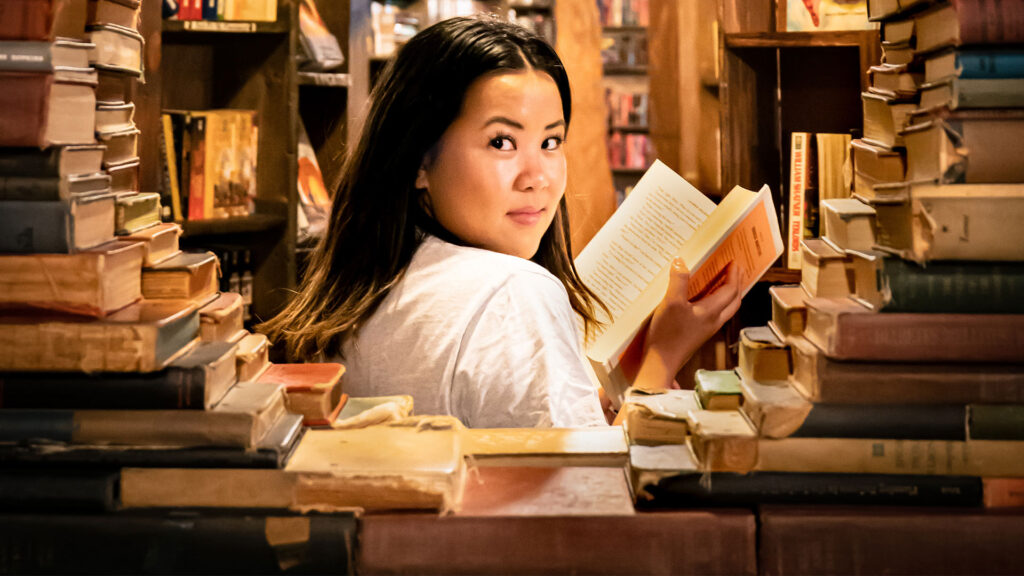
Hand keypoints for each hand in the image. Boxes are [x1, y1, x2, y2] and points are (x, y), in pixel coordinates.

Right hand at [634, 260, 743, 390]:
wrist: (660, 363)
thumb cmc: (667, 335)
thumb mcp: (671, 303)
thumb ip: (678, 281)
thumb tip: (680, 261)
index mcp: (711, 312)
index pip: (730, 290)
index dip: (734, 275)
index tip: (735, 262)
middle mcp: (713, 321)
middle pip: (734, 301)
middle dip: (738, 284)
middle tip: (738, 270)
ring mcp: (706, 329)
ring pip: (727, 309)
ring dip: (730, 294)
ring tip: (726, 282)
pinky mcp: (698, 334)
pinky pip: (716, 315)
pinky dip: (718, 303)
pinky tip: (705, 300)